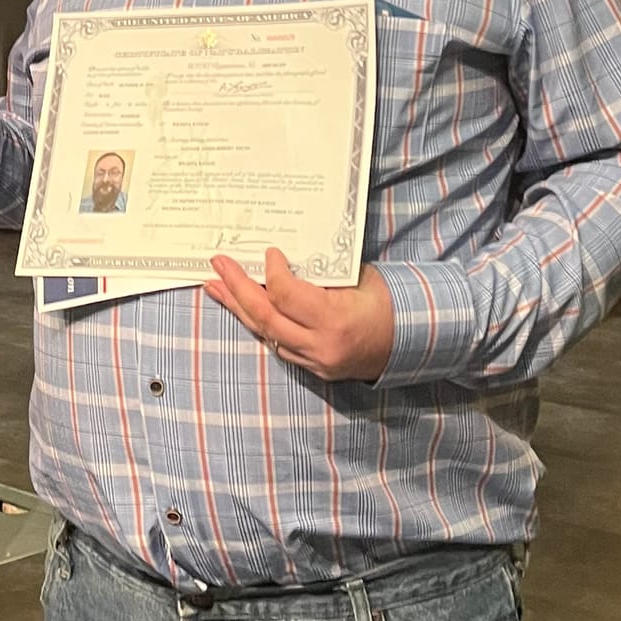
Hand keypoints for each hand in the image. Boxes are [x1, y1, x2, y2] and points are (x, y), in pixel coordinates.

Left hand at [205, 248, 393, 382]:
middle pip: (265, 317)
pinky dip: (256, 322)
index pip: (286, 296)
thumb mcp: (358, 279)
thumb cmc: (384, 304)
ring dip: (237, 306)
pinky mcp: (309, 368)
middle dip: (237, 288)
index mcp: (334, 321)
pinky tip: (241, 305)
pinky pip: (275, 342)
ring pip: (264, 332)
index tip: (270, 253)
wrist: (405, 344)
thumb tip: (285, 256)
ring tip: (215, 285)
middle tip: (218, 264)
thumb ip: (321, 273)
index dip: (272, 272)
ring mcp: (312, 361)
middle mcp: (320, 346)